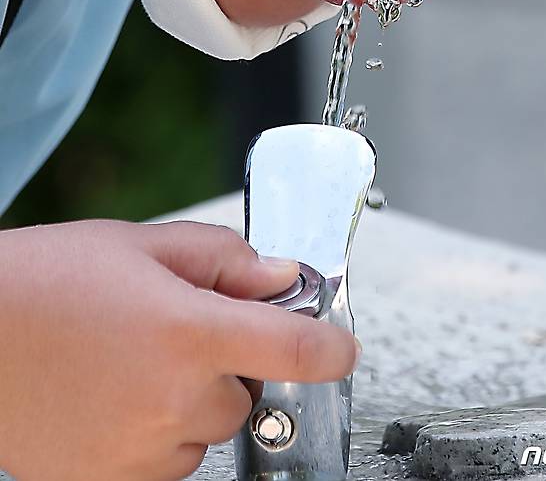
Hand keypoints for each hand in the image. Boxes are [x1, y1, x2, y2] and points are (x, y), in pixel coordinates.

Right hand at [0, 219, 358, 480]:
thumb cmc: (48, 280)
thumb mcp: (143, 245)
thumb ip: (224, 259)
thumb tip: (279, 278)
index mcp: (188, 331)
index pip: (294, 350)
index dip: (330, 348)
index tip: (339, 348)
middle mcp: (172, 400)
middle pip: (247, 394)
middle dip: (229, 363)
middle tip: (178, 330)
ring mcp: (141, 450)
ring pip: (207, 433)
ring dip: (192, 403)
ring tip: (134, 363)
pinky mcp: (110, 480)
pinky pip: (167, 462)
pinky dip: (158, 434)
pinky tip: (117, 395)